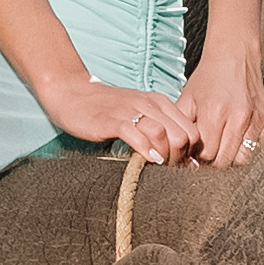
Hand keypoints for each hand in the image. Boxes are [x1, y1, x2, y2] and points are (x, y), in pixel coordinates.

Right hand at [44, 75, 185, 160]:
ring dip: (165, 157)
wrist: (72, 93)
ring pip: (164, 134)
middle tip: (170, 172)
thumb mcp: (139, 115)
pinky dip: (146, 149)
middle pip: (182, 135)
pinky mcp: (112, 120)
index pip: (192, 131)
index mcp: (160, 103)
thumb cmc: (106, 109)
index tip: (180, 167)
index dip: (190, 153)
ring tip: (158, 168)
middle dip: (180, 159)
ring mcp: (131, 111)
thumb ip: (158, 130)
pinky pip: (137, 134)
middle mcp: (150, 104)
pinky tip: (147, 160)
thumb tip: (180, 158)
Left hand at [164, 56, 263, 170]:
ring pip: (243, 160)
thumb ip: (180, 126)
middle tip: (208, 153)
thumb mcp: (187, 98)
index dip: (198, 157)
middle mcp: (238, 118)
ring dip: (231, 159)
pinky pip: (261, 151)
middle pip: (224, 161)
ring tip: (222, 149)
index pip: (206, 154)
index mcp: (214, 112)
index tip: (195, 153)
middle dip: (213, 161)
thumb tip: (175, 151)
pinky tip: (239, 144)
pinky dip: (249, 153)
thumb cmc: (208, 78)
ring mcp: (256, 121)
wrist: (235, 56)